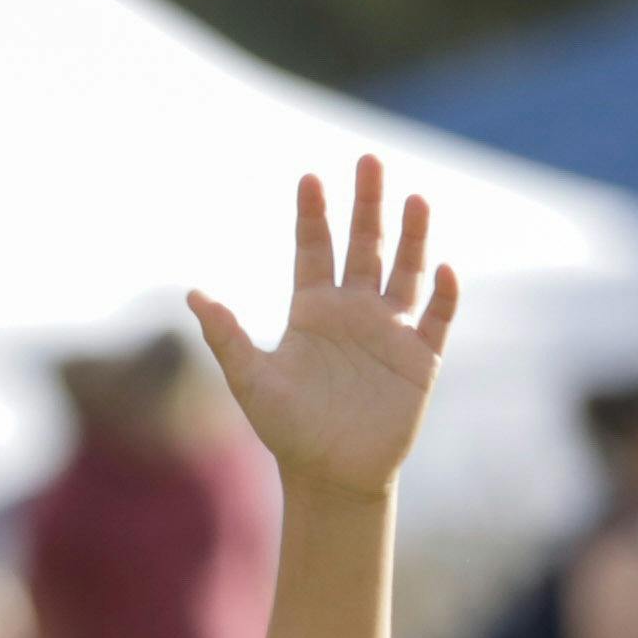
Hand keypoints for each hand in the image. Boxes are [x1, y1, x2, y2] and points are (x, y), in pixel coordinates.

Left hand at [189, 157, 459, 500]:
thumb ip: (226, 336)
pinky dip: (444, 295)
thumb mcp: (251, 381)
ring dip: (412, 237)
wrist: (331, 477)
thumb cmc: (287, 430)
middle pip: (363, 245)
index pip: (314, 249)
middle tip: (369, 160)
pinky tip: (444, 268)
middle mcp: (353, 311)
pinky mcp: (420, 359)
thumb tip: (193, 294)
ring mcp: (390, 332)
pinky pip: (437, 318)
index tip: (310, 177)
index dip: (313, 215)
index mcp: (312, 310)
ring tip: (415, 198)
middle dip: (367, 205)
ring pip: (405, 271)